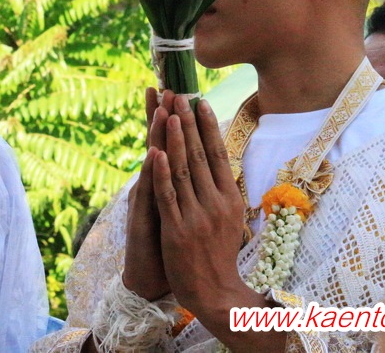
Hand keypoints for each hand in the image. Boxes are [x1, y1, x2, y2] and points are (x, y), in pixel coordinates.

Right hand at [122, 88, 174, 300]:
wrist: (150, 282)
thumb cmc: (170, 247)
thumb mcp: (180, 211)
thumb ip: (186, 187)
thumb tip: (205, 167)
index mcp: (163, 183)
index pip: (168, 144)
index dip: (172, 118)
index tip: (176, 90)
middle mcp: (151, 187)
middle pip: (159, 145)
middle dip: (165, 116)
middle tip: (168, 87)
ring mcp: (146, 201)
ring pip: (154, 163)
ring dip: (159, 135)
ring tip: (162, 108)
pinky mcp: (145, 219)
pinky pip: (151, 192)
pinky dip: (153, 172)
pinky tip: (155, 152)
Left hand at [150, 94, 277, 349]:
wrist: (214, 292)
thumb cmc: (219, 253)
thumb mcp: (229, 218)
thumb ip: (222, 190)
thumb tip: (219, 161)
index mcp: (229, 198)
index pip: (218, 154)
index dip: (208, 126)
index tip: (200, 101)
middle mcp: (215, 203)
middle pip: (200, 155)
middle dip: (188, 122)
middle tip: (180, 94)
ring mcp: (195, 215)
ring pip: (183, 169)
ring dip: (175, 138)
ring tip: (169, 112)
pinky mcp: (177, 229)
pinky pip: (167, 195)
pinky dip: (161, 172)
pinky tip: (155, 151)